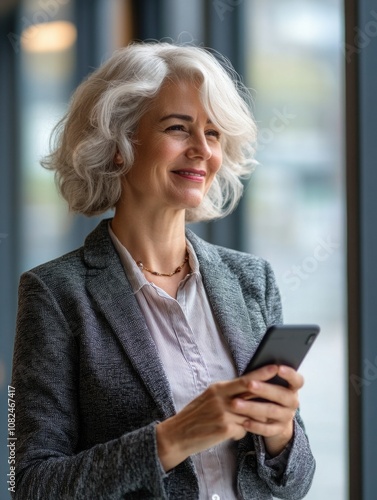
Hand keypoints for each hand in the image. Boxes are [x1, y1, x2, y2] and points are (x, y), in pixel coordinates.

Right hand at [156, 365, 301, 470]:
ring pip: (251, 414)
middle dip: (268, 390)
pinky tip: (230, 433)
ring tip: (250, 420)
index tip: (276, 367)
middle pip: (251, 391)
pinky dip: (240, 432)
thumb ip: (227, 394)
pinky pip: (243, 429)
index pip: (245, 378)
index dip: (262, 373)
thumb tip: (248, 390)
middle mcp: (221, 398)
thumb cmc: (195, 416)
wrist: (177, 435)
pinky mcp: (224, 429)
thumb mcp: (209, 398)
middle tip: (285, 388)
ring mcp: (224, 413)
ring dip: (254, 419)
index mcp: (218, 388)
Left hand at [235, 365, 302, 456]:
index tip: (278, 368)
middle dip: (264, 389)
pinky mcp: (278, 430)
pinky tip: (243, 422)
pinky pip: (267, 429)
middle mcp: (292, 402)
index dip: (289, 374)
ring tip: (236, 403)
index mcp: (292, 388)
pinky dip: (255, 426)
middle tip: (249, 384)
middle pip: (282, 395)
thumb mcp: (271, 384)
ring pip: (271, 411)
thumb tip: (256, 366)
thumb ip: (267, 376)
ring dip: (253, 407)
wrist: (275, 418)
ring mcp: (287, 417)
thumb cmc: (268, 393)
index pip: (297, 380)